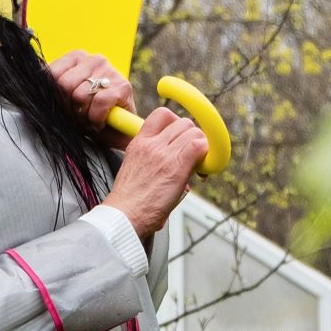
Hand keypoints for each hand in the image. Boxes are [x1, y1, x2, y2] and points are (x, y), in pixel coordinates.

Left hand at [47, 50, 136, 136]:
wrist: (118, 134)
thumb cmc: (88, 115)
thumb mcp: (65, 100)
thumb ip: (51, 91)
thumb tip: (32, 89)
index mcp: (77, 57)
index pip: (51, 73)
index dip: (55, 97)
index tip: (66, 107)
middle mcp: (95, 59)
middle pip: (64, 84)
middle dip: (69, 107)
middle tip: (79, 116)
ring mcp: (111, 71)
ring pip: (80, 95)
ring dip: (83, 116)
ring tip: (90, 119)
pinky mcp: (123, 86)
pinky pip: (99, 103)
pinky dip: (97, 119)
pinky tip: (101, 122)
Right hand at [99, 107, 208, 241]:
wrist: (125, 215)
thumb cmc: (129, 201)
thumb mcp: (134, 168)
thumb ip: (151, 158)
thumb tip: (172, 159)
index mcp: (139, 143)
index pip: (162, 115)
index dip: (177, 123)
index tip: (180, 138)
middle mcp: (152, 144)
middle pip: (183, 122)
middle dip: (192, 137)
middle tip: (192, 155)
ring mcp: (165, 154)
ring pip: (194, 132)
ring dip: (201, 146)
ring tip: (197, 165)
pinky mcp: (177, 167)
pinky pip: (199, 146)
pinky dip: (206, 154)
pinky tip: (202, 170)